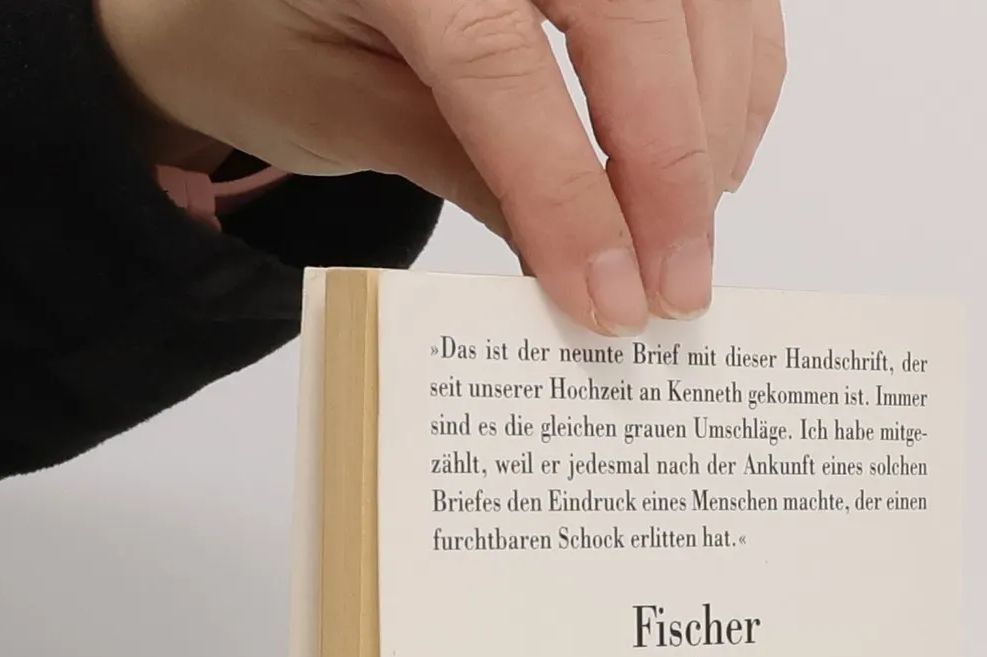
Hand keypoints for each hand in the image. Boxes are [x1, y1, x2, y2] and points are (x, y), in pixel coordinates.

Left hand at [95, 0, 786, 335]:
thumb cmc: (256, 26)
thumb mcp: (329, 109)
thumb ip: (454, 165)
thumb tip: (580, 262)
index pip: (505, 70)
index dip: (571, 196)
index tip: (612, 299)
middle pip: (627, 17)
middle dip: (668, 167)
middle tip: (677, 289)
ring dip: (713, 117)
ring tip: (694, 233)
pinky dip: (730, 61)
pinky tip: (713, 146)